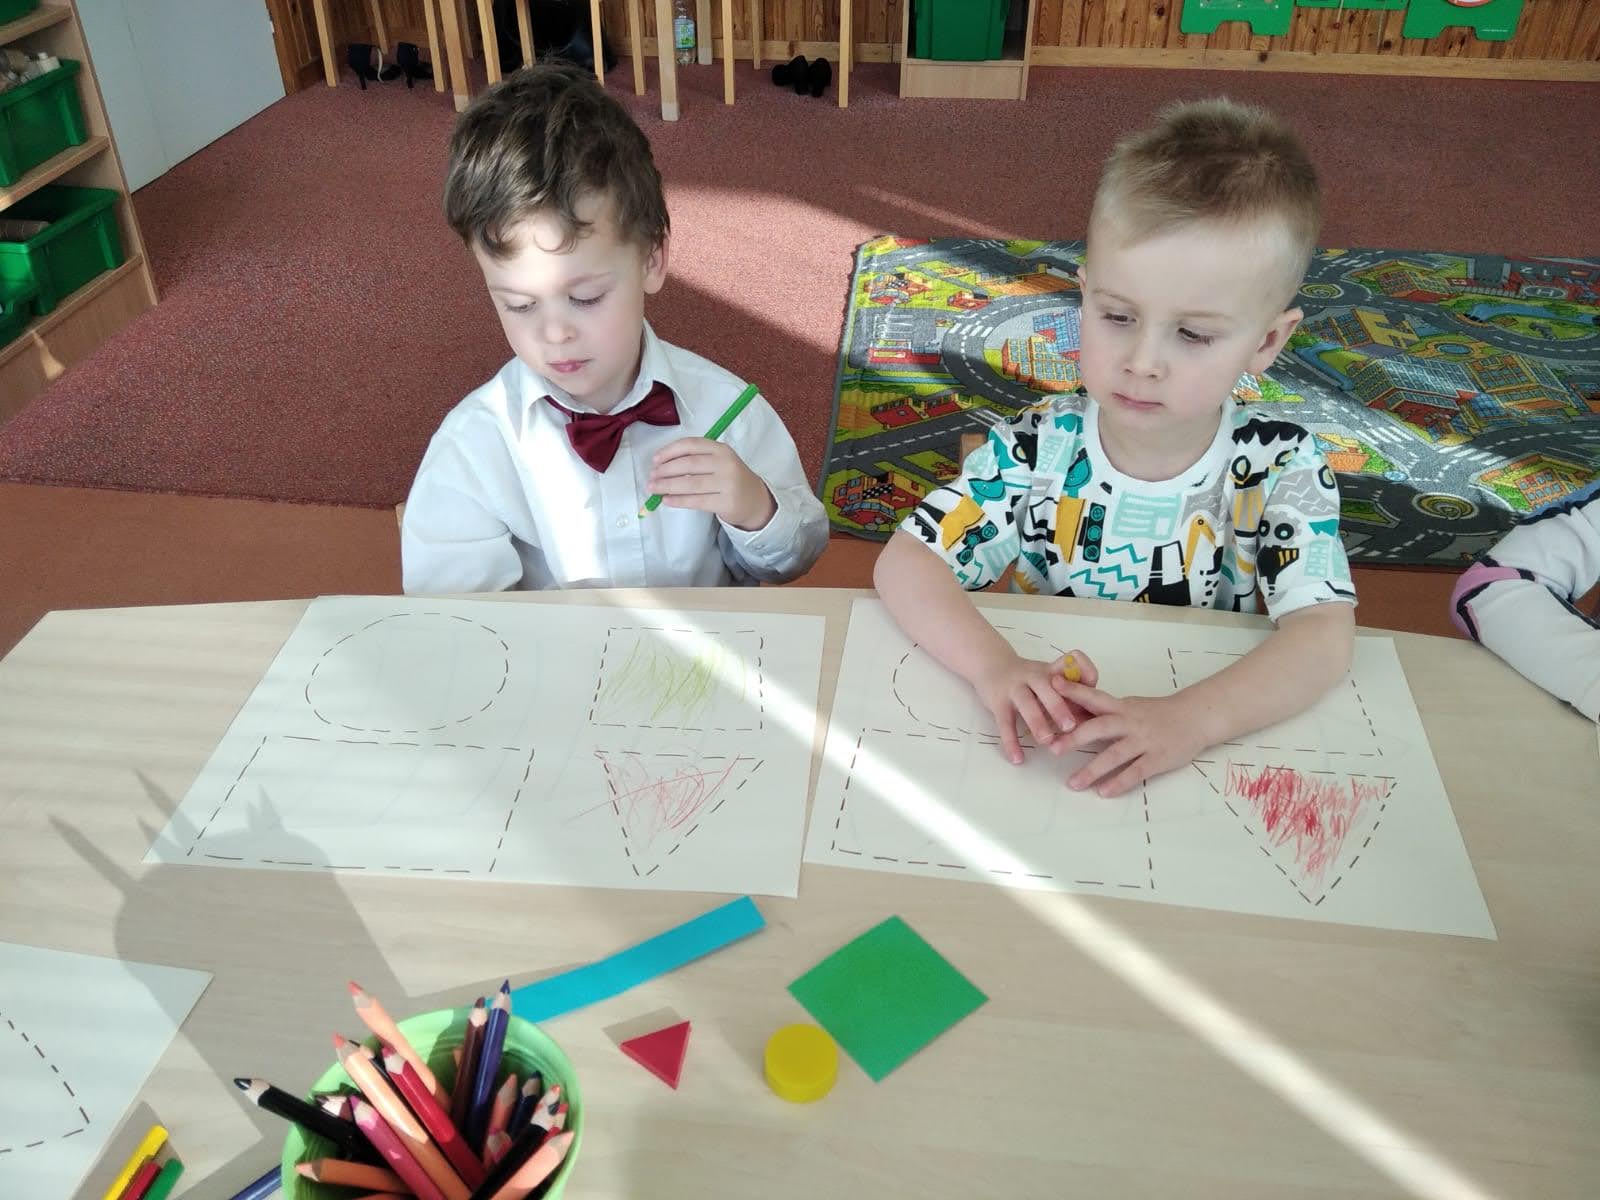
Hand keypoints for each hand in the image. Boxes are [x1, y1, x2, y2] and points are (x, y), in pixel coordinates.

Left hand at [646, 438, 775, 530]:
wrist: (754, 499)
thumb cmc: (730, 478)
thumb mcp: (719, 461)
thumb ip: (696, 459)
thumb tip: (662, 466)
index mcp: (721, 449)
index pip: (691, 445)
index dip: (670, 451)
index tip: (655, 459)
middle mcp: (725, 464)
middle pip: (689, 465)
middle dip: (666, 470)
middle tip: (652, 477)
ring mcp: (727, 484)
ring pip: (691, 484)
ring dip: (668, 486)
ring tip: (654, 489)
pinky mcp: (726, 502)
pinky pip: (696, 501)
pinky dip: (678, 500)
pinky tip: (666, 500)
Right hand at [972, 649, 1098, 765]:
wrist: (991, 664)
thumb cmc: (1029, 678)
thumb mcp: (1051, 677)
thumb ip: (1072, 695)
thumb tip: (1093, 722)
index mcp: (1053, 671)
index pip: (1073, 662)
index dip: (1085, 672)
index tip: (1093, 689)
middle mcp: (1035, 676)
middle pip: (1047, 687)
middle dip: (1058, 706)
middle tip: (1070, 726)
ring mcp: (1015, 688)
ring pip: (1026, 704)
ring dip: (1036, 722)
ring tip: (1046, 741)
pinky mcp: (998, 702)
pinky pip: (1005, 723)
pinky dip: (1011, 742)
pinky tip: (1017, 758)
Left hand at [1053, 684, 1210, 796]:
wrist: (1196, 717)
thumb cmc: (1158, 713)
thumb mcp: (1131, 706)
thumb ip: (1106, 712)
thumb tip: (1073, 714)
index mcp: (1122, 707)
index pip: (1094, 697)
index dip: (1074, 691)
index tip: (1052, 685)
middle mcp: (1130, 722)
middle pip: (1099, 727)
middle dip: (1075, 738)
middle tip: (1053, 748)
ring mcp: (1144, 741)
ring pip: (1115, 755)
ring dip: (1092, 770)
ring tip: (1073, 784)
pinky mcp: (1158, 758)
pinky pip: (1135, 772)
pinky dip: (1119, 782)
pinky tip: (1104, 792)